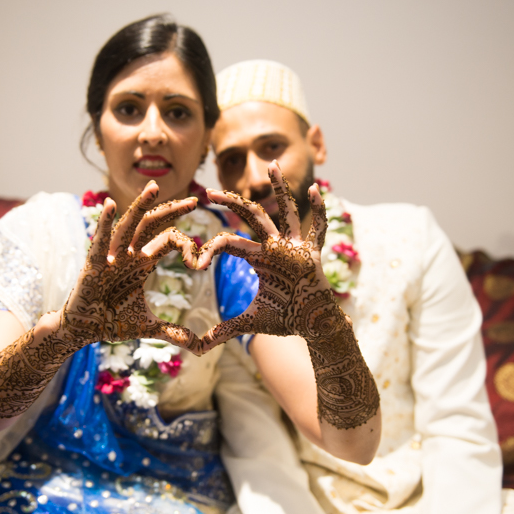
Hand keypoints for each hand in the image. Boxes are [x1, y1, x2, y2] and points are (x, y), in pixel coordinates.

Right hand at [61, 181, 202, 354]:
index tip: (202, 255)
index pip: (167, 240)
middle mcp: (128, 254)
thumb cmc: (112, 321)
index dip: (186, 242)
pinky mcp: (93, 265)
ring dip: (141, 206)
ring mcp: (110, 256)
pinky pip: (100, 241)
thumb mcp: (148, 327)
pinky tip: (110, 205)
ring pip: (128, 226)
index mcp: (141, 262)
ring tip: (154, 187)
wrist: (83, 330)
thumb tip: (201, 348)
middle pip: (152, 225)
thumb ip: (175, 333)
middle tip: (195, 200)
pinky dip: (104, 223)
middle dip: (172, 211)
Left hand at [196, 160, 332, 348]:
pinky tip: (315, 188)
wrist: (313, 325)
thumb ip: (223, 331)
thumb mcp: (250, 322)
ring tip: (272, 165)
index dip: (210, 249)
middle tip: (209, 190)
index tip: (194, 260)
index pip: (228, 243)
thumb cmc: (284, 318)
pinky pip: (318, 227)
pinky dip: (319, 209)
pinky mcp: (314, 253)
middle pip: (252, 216)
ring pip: (285, 212)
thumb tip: (196, 348)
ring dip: (279, 189)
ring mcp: (296, 247)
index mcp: (258, 258)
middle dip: (231, 202)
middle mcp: (275, 247)